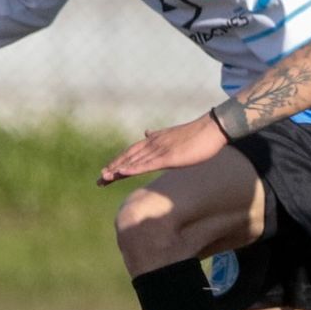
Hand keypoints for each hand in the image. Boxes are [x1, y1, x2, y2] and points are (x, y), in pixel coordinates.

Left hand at [98, 115, 228, 185]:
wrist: (212, 129)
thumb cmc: (196, 135)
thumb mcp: (173, 135)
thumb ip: (158, 135)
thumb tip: (146, 132)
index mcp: (154, 141)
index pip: (131, 153)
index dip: (118, 162)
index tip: (106, 173)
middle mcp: (153, 144)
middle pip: (128, 157)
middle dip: (112, 169)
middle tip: (98, 181)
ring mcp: (160, 150)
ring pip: (134, 161)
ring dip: (118, 170)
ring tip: (104, 178)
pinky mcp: (168, 156)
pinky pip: (147, 164)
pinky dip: (132, 168)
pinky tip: (121, 172)